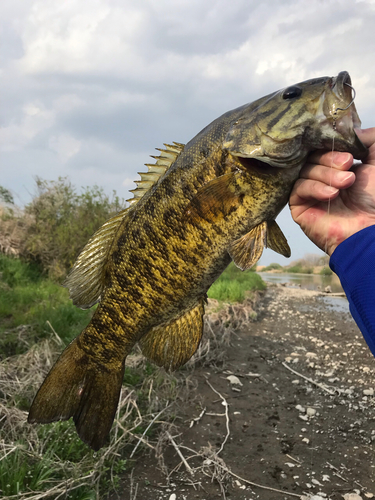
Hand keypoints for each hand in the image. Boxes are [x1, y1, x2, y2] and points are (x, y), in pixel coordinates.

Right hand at [289, 127, 374, 255]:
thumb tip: (348, 130)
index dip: (332, 146)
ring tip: (346, 183)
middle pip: (312, 156)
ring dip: (326, 174)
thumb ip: (368, 138)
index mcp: (339, 167)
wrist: (371, 228)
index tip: (349, 152)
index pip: (324, 147)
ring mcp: (310, 193)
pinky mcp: (299, 207)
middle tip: (348, 165)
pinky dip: (315, 187)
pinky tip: (331, 195)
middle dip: (330, 159)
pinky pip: (298, 188)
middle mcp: (323, 178)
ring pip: (305, 170)